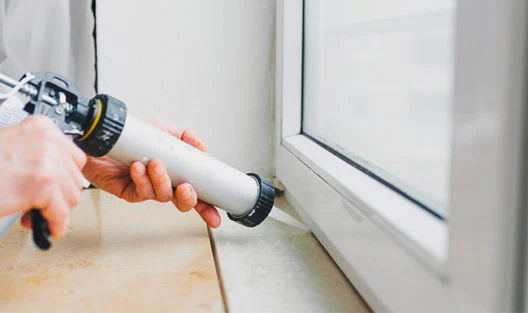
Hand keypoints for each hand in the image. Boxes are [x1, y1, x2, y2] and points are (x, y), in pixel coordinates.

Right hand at [0, 116, 86, 238]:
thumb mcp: (13, 148)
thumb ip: (39, 155)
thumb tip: (61, 175)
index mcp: (41, 128)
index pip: (74, 158)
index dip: (63, 179)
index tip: (54, 189)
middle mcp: (47, 140)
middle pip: (75, 179)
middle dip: (59, 197)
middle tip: (38, 204)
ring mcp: (46, 161)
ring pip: (71, 197)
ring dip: (54, 211)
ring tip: (31, 212)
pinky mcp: (42, 185)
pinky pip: (61, 213)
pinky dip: (55, 225)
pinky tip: (44, 227)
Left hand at [82, 119, 220, 227]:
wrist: (101, 136)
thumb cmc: (131, 136)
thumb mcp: (162, 130)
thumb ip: (185, 136)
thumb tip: (203, 147)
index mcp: (175, 173)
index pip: (196, 193)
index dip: (207, 207)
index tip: (216, 217)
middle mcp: (162, 184)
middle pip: (182, 202)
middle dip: (188, 198)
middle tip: (186, 188)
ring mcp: (146, 189)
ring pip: (161, 195)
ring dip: (161, 181)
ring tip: (156, 164)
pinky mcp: (128, 191)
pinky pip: (140, 191)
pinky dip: (141, 179)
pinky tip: (138, 167)